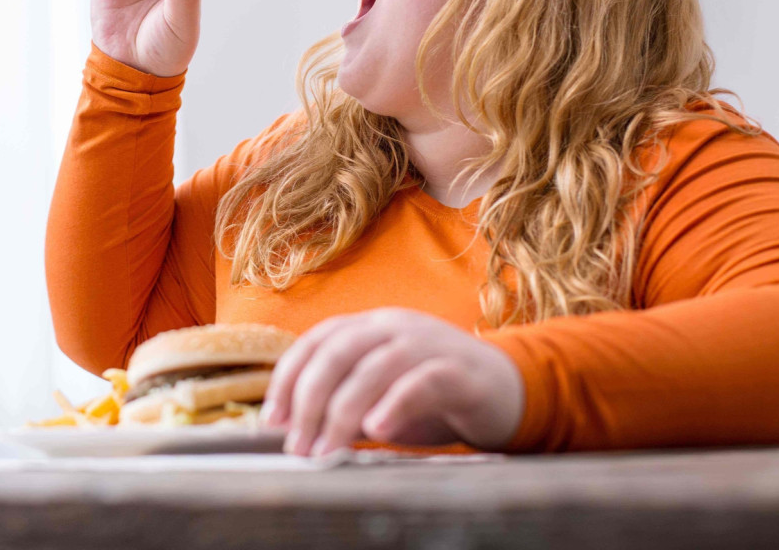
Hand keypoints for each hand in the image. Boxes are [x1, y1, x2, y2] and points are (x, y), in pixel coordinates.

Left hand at [260, 308, 524, 456]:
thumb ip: (345, 405)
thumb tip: (298, 432)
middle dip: (308, 401)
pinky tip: (376, 430)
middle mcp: (394, 325)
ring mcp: (426, 343)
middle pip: (337, 353)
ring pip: (372, 368)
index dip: (288, 377)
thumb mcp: (381, 397)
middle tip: (296, 447)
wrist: (507, 391)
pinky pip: (420, 381)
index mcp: (370, 326)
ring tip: (325, 451)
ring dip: (341, 412)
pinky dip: (393, 403)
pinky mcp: (457, 369)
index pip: (316, 341)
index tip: (272, 420)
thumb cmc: (435, 397)